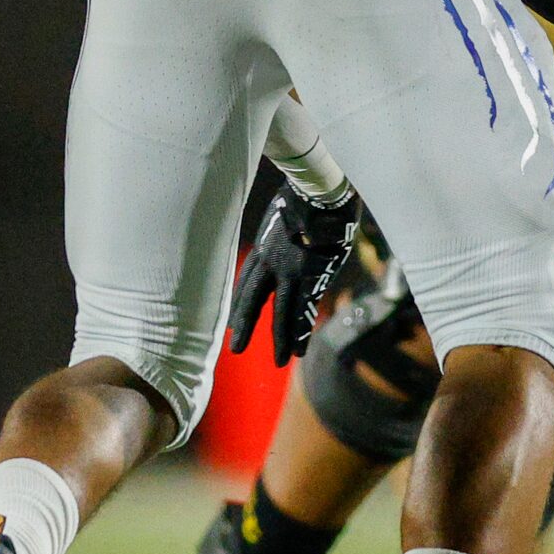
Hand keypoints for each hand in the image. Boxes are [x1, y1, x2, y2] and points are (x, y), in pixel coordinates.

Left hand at [227, 182, 361, 366]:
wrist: (319, 192)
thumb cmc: (308, 193)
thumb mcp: (286, 209)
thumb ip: (285, 223)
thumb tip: (295, 220)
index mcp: (265, 245)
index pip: (246, 279)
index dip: (240, 300)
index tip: (234, 317)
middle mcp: (271, 261)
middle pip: (253, 299)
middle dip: (246, 324)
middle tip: (236, 348)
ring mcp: (290, 271)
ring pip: (281, 312)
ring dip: (280, 339)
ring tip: (281, 361)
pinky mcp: (311, 277)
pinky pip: (303, 312)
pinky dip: (300, 333)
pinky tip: (299, 351)